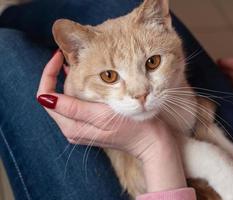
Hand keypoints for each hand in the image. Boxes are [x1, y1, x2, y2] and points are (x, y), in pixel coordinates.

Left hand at [37, 50, 186, 191]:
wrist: (152, 141)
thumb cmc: (131, 128)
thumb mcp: (101, 116)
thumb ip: (73, 108)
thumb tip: (43, 98)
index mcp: (71, 126)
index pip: (46, 96)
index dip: (49, 74)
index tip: (59, 55)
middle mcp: (72, 127)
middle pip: (57, 94)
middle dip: (62, 75)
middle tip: (75, 56)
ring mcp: (82, 126)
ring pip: (68, 97)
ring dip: (72, 79)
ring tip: (82, 63)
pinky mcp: (92, 124)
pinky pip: (79, 101)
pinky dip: (82, 87)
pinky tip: (92, 77)